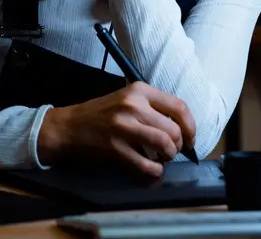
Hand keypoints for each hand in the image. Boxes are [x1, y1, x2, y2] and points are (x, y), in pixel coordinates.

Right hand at [37, 82, 196, 176]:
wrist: (69, 126)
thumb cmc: (101, 113)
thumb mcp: (126, 98)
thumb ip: (152, 107)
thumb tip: (182, 127)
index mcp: (139, 90)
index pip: (179, 107)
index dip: (191, 127)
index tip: (190, 139)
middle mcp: (133, 105)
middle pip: (174, 129)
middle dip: (178, 146)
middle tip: (171, 151)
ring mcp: (123, 127)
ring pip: (164, 144)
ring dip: (168, 156)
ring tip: (162, 158)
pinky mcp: (115, 147)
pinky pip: (146, 164)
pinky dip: (155, 170)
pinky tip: (152, 169)